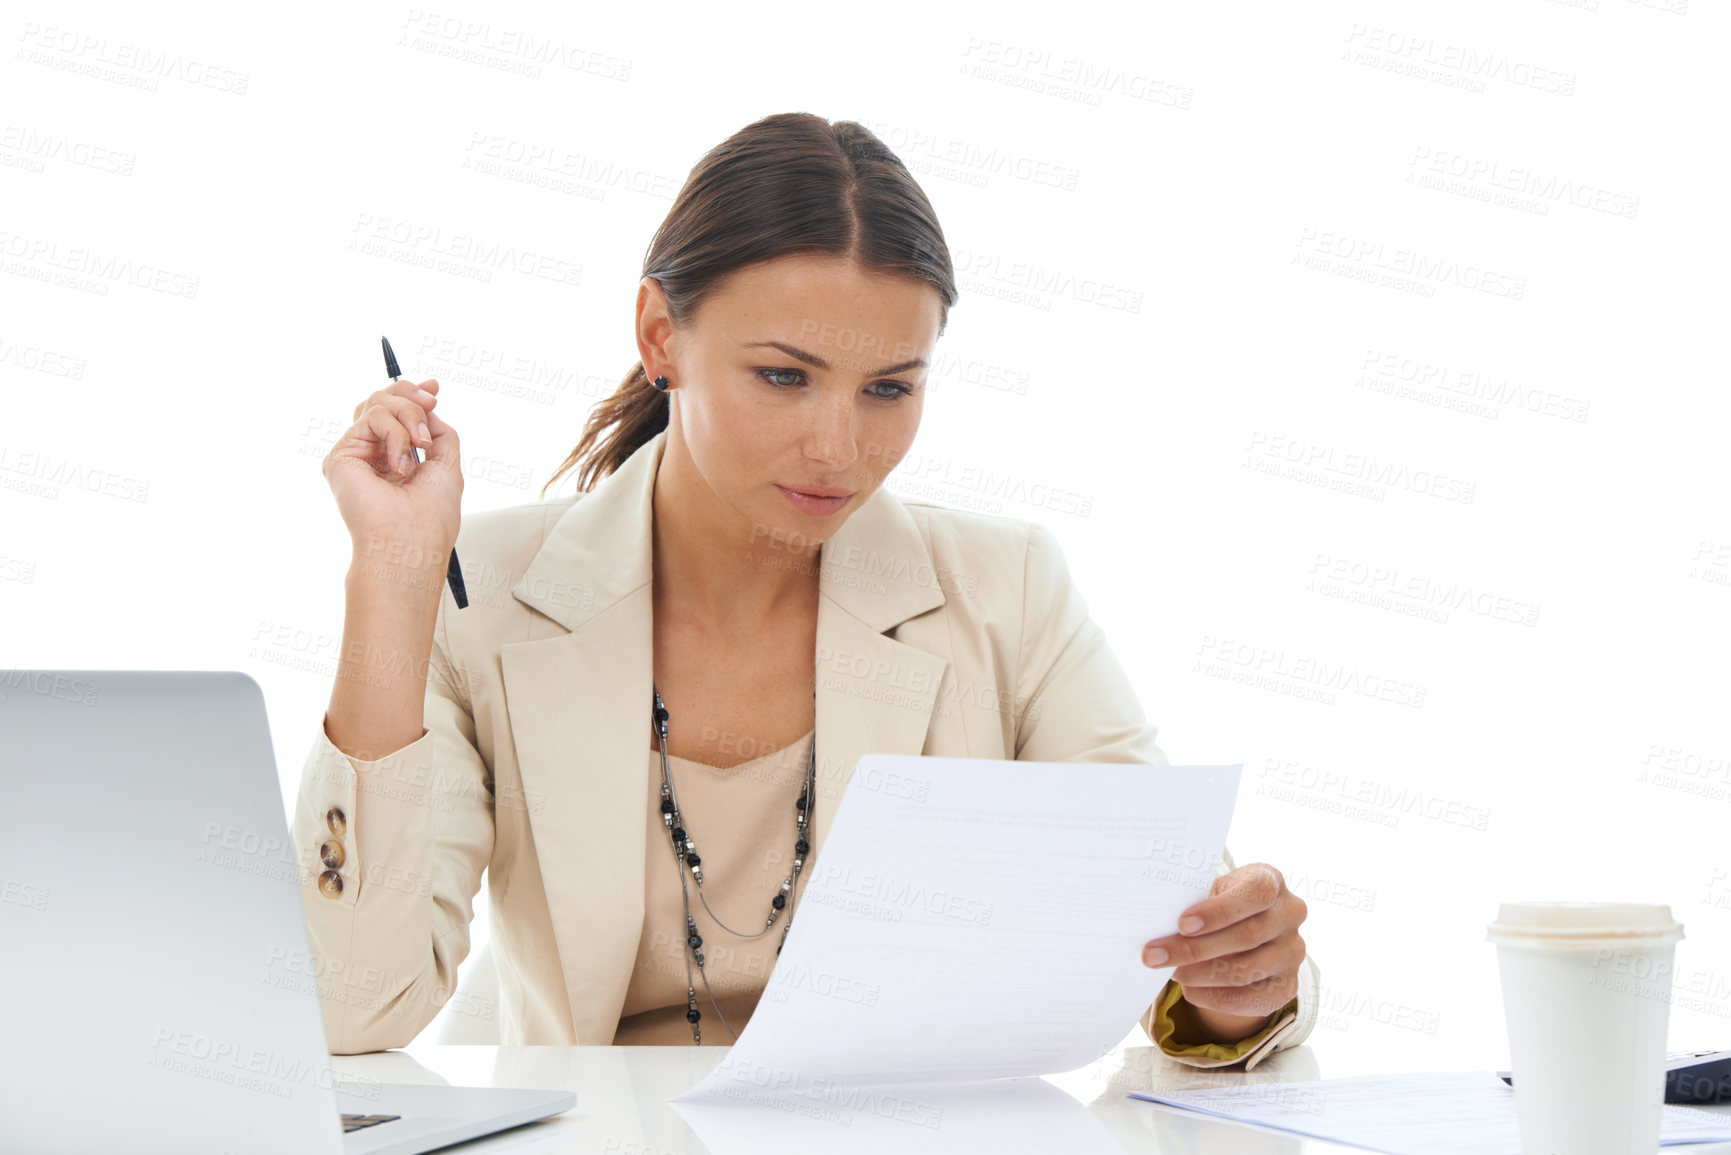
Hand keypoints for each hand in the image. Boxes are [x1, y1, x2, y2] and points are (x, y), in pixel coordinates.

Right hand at [323, 377, 462, 563]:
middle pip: (382, 400)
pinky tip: (400, 464)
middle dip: (412, 399)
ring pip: (379, 404)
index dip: (412, 394)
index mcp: (395, 458)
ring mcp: (356, 454)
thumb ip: (439, 433)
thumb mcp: (447, 465)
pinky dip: (397, 434)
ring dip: (409, 419)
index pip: (395, 414)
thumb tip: (428, 408)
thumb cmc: (430, 518)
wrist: (411, 542)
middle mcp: (372, 454)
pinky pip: (373, 418)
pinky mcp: (341, 456)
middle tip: (430, 407)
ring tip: (420, 448)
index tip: (434, 388)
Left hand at [1142, 862, 1307, 1024]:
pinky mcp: (1287, 986)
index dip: (1219, 911)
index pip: (1255, 894)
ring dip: (1201, 974)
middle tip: (1156, 955)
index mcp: (1271, 880)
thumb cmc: (1220, 903)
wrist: (1244, 928)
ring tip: (1172, 972)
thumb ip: (1194, 902)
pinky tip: (1190, 990)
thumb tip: (1159, 926)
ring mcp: (1293, 952)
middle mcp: (1290, 914)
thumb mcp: (1211, 891)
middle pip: (1246, 936)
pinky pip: (1250, 998)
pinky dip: (1214, 997)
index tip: (1182, 924)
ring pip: (1246, 970)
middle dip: (1195, 948)